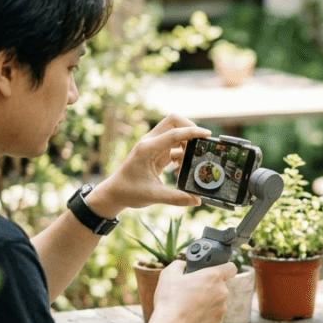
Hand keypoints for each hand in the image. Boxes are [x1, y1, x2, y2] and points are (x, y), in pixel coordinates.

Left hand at [87, 115, 210, 215]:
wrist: (114, 193)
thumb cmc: (128, 192)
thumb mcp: (154, 196)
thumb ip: (177, 198)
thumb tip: (197, 200)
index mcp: (147, 149)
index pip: (174, 133)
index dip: (192, 132)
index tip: (208, 135)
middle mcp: (150, 142)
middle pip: (174, 121)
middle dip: (190, 128)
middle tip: (201, 143)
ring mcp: (153, 145)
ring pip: (175, 131)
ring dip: (187, 142)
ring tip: (190, 161)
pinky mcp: (156, 151)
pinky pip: (174, 144)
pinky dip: (182, 152)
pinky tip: (180, 168)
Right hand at [151, 260, 239, 322]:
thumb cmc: (170, 301)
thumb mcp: (168, 274)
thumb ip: (179, 265)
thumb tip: (184, 266)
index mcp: (213, 277)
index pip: (231, 267)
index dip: (223, 267)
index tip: (214, 270)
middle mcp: (222, 291)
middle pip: (220, 285)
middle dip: (208, 286)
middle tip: (192, 290)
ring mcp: (222, 308)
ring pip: (216, 300)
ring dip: (206, 301)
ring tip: (188, 305)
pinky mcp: (218, 322)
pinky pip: (213, 314)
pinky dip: (205, 314)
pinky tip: (191, 316)